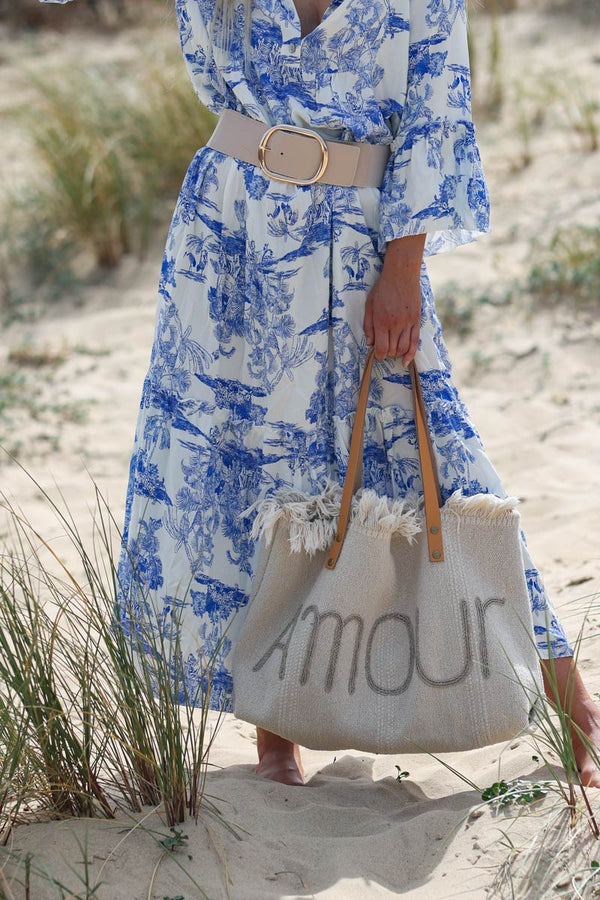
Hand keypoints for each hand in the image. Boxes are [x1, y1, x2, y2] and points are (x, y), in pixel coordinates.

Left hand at [363, 233, 425, 365]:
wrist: (401, 274)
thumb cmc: (383, 288)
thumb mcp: (369, 305)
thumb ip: (368, 325)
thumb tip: (369, 343)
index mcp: (381, 321)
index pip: (381, 347)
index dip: (378, 355)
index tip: (377, 355)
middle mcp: (395, 325)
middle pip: (392, 349)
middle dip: (387, 354)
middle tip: (383, 351)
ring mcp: (407, 323)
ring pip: (403, 348)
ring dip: (397, 354)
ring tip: (393, 352)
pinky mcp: (416, 321)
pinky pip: (415, 341)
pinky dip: (411, 354)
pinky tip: (406, 361)